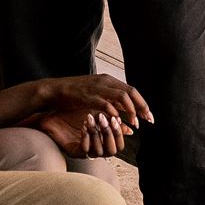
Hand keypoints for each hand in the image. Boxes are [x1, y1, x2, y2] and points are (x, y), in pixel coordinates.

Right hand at [32, 75, 148, 157]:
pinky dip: (114, 114)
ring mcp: (98, 88)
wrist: (54, 91)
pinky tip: (117, 122)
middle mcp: (106, 81)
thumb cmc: (74, 95)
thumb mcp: (95, 95)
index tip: (149, 116)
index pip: (132, 90)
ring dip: (131, 112)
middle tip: (149, 121)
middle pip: (132, 92)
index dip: (142, 103)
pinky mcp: (89, 96)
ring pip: (123, 97)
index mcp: (108, 80)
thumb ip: (110, 101)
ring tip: (134, 124)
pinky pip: (107, 104)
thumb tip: (124, 113)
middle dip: (142, 107)